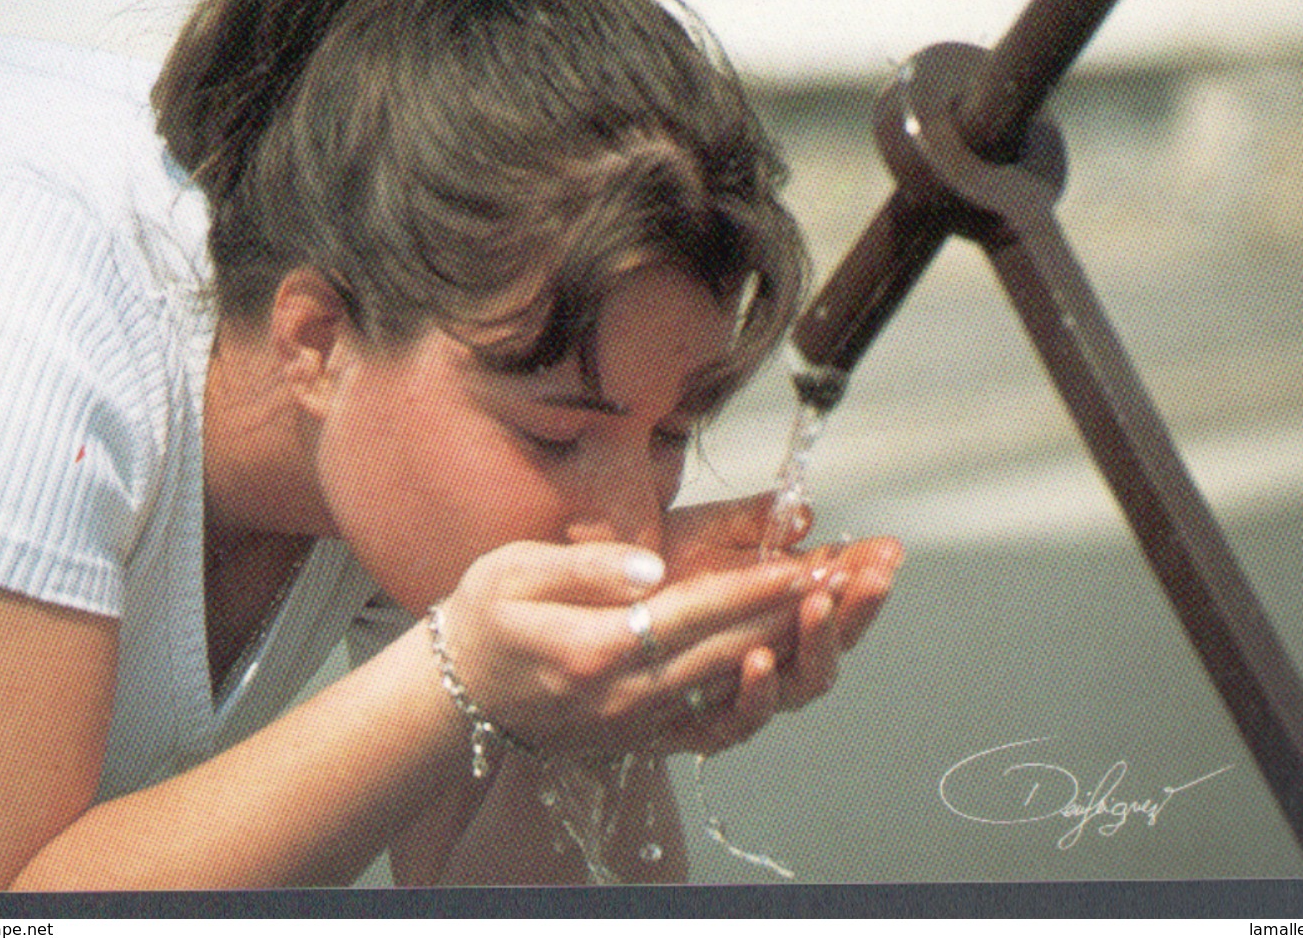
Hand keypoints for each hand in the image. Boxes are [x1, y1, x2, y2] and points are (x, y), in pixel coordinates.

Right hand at [434, 538, 811, 759]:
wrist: (454, 698)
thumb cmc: (481, 620)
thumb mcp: (513, 571)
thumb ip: (587, 567)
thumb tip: (652, 567)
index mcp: (593, 649)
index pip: (694, 614)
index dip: (755, 589)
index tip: (806, 564)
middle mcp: (624, 697)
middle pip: (729, 651)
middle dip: (795, 614)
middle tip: (848, 580)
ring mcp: (636, 725)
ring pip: (732, 687)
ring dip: (791, 650)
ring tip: (837, 611)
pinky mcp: (642, 739)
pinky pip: (714, 726)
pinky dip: (759, 697)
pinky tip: (790, 663)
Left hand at [662, 493, 902, 712]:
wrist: (588, 617)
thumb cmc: (652, 574)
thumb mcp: (705, 532)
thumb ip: (754, 521)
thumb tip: (805, 512)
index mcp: (781, 607)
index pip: (838, 594)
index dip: (866, 575)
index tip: (890, 551)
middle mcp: (775, 653)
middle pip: (834, 642)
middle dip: (858, 608)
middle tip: (874, 577)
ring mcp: (745, 691)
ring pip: (802, 683)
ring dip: (816, 644)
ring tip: (819, 606)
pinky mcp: (705, 725)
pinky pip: (741, 720)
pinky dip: (758, 692)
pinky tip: (760, 660)